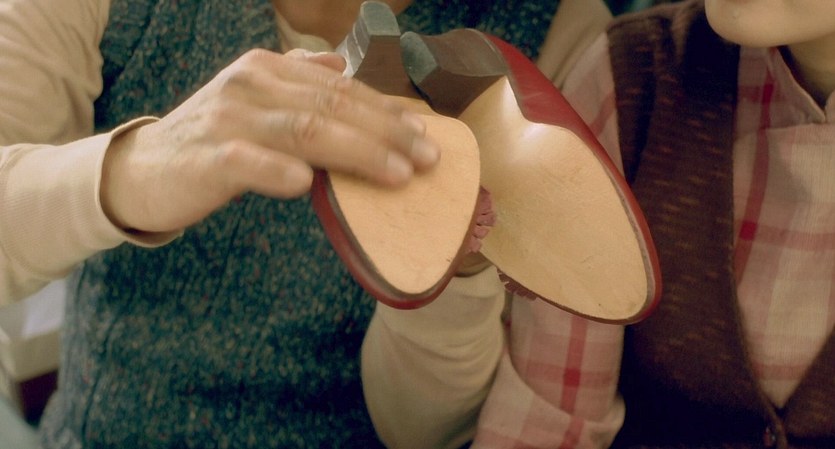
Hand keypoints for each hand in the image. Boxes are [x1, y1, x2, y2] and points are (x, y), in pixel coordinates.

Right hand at [100, 49, 439, 232]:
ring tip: (398, 174)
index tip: (423, 134)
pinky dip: (281, 172)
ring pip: (304, 131)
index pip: (339, 88)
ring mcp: (228, 119)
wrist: (146, 169)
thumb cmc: (214, 139)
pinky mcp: (208, 157)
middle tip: (428, 159)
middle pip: (332, 107)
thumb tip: (341, 67)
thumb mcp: (255, 99)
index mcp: (267, 69)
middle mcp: (250, 85)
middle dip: (387, 133)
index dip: (385, 111)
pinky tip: (309, 184)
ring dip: (358, 153)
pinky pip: (250, 163)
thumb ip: (298, 82)